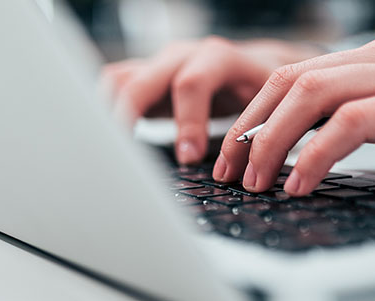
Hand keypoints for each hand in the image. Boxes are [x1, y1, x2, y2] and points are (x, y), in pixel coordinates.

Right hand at [102, 36, 318, 163]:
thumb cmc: (264, 93)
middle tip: (129, 160)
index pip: (192, 83)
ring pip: (119, 81)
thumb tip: (244, 171)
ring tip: (110, 153)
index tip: (188, 157)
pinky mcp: (144, 78)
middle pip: (142, 81)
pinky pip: (114, 88)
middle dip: (131, 120)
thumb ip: (255, 132)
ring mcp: (159, 65)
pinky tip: (106, 143)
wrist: (254, 70)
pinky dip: (105, 112)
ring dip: (110, 115)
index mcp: (219, 58)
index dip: (187, 121)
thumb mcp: (269, 107)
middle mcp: (183, 56)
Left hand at [214, 35, 374, 193]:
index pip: (296, 77)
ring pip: (314, 93)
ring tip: (254, 183)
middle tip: (227, 174)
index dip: (253, 116)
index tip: (231, 158)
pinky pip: (354, 120)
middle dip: (249, 129)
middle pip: (292, 80)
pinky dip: (316, 153)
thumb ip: (367, 129)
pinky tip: (299, 184)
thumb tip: (311, 157)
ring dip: (272, 141)